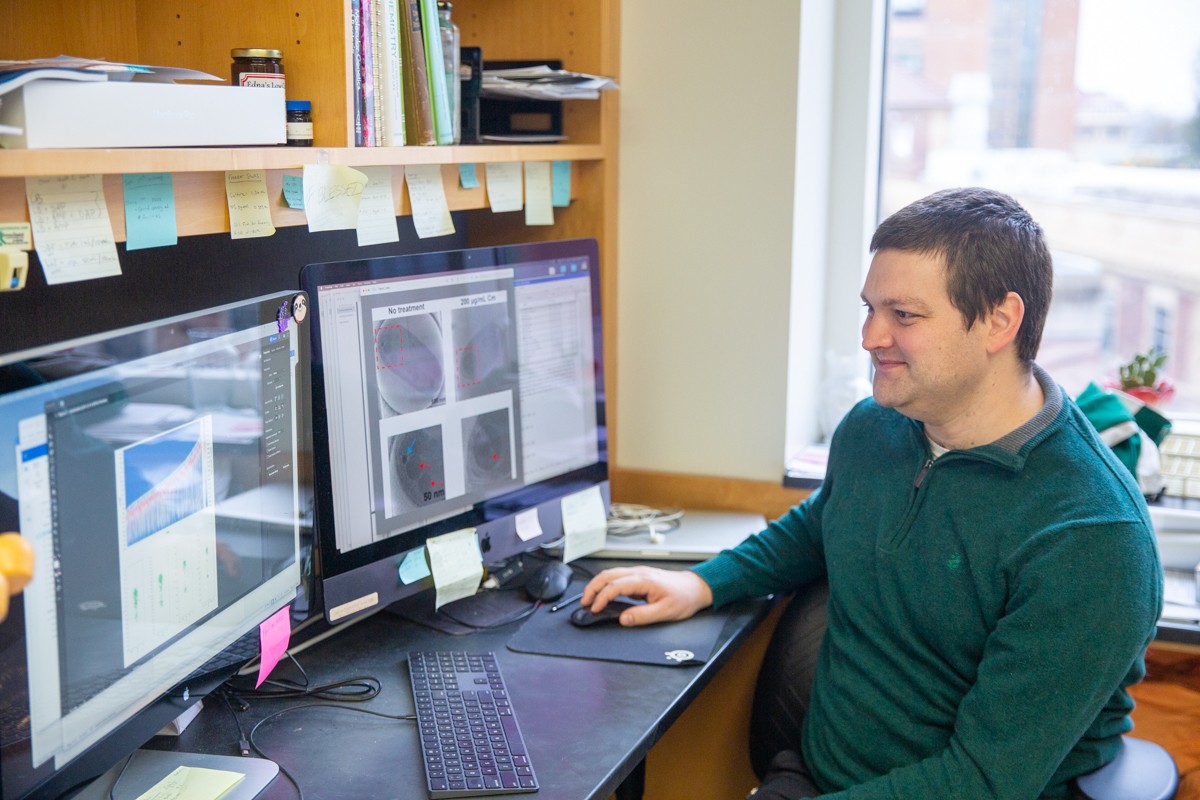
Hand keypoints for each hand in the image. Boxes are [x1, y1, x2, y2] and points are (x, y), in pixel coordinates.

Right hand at [580, 565, 713, 626]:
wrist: (696, 587)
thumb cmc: (684, 598)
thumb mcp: (666, 612)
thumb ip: (643, 616)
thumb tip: (624, 619)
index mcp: (644, 580)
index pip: (615, 586)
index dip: (602, 597)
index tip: (595, 609)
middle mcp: (639, 573)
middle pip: (608, 575)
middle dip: (593, 587)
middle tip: (584, 602)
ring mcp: (639, 572)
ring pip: (611, 573)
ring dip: (598, 584)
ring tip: (590, 599)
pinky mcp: (640, 576)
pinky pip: (617, 576)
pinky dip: (606, 584)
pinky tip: (603, 593)